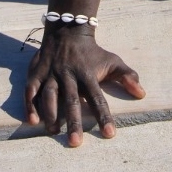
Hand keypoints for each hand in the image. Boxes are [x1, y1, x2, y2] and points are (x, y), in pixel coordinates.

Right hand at [24, 28, 145, 146]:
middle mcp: (69, 75)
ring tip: (54, 131)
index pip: (98, 98)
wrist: (68, 29)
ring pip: (49, 95)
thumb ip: (127, 76)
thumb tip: (142, 93)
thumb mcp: (111, 60)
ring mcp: (52, 73)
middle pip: (71, 100)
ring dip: (50, 114)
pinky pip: (31, 89)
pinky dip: (30, 105)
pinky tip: (32, 120)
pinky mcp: (37, 72)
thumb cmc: (92, 52)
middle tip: (76, 143)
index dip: (104, 116)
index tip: (109, 134)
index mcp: (88, 74)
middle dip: (73, 122)